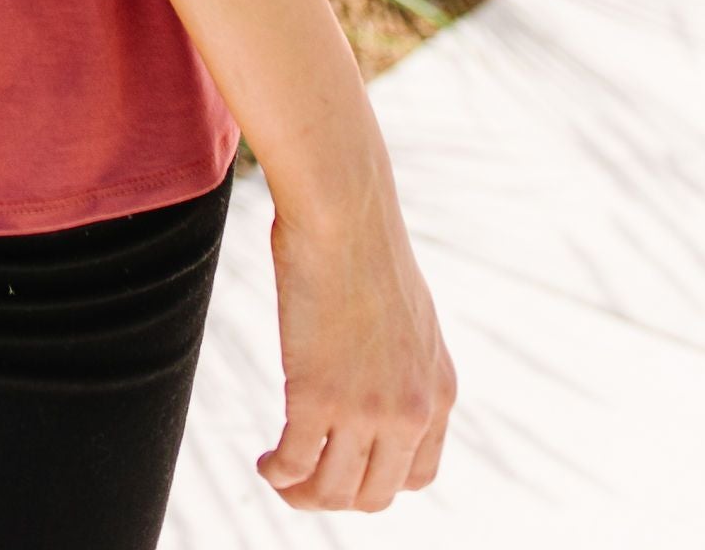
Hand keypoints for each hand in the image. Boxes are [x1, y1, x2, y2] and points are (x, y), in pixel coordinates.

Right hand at [257, 182, 455, 511]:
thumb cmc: (364, 245)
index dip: (378, 483)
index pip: (418, 477)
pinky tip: (265, 461)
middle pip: (375, 495)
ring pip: (333, 491)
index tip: (346, 468)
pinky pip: (295, 464)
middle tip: (305, 480)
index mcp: (439, 392)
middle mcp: (411, 411)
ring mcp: (366, 409)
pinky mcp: (317, 397)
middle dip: (337, 497)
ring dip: (302, 494)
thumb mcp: (408, 316)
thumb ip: (403, 362)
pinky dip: (277, 473)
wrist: (343, 209)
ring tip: (279, 475)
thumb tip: (375, 376)